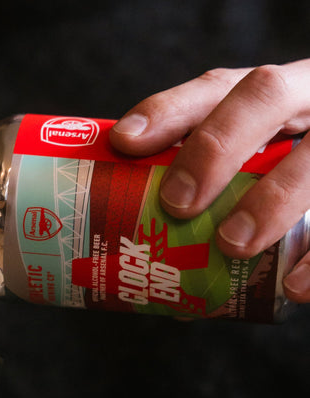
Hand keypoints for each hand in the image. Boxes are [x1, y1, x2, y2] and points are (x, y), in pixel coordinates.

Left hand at [109, 61, 309, 301]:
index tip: (126, 144)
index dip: (169, 111)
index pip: (215, 87)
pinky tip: (295, 288)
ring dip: (273, 199)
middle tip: (179, 202)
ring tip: (233, 245)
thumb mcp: (244, 176)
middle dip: (217, 145)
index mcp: (268, 97)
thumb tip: (132, 264)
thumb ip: (200, 198)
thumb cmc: (275, 187)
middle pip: (267, 95)